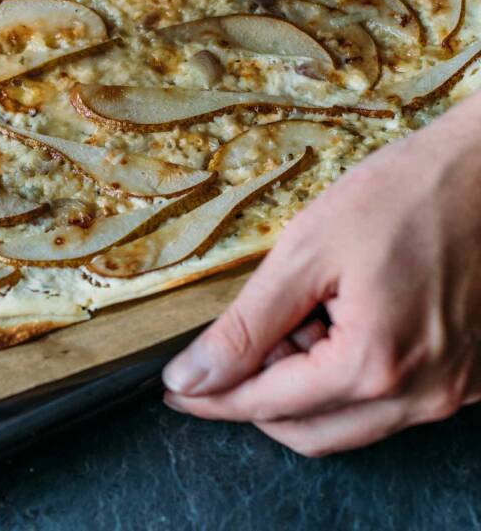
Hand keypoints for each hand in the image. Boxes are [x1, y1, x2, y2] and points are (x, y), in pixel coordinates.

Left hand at [162, 94, 480, 455]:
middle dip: (257, 395)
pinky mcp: (467, 379)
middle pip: (308, 432)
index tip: (175, 391)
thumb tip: (191, 377)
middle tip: (232, 346)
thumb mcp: (305, 253)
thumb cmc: (401, 196)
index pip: (268, 406)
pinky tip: (336, 324)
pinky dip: (346, 379)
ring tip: (294, 318)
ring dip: (301, 388)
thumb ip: (244, 326)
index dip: (212, 399)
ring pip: (348, 423)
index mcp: (374, 366)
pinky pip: (389, 405)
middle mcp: (421, 396)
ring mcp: (452, 392)